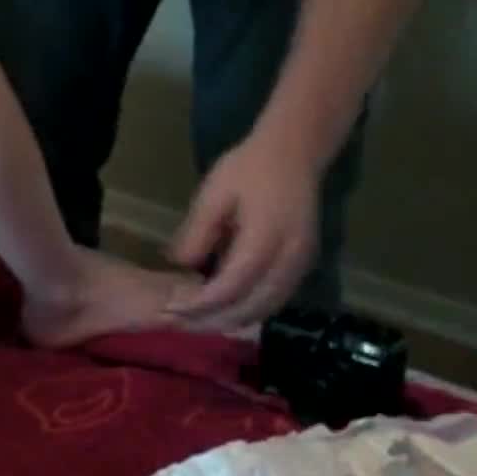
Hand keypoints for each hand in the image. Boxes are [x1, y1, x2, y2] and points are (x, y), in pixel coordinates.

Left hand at [164, 135, 320, 328]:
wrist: (295, 152)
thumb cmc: (249, 167)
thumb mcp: (214, 193)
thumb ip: (197, 232)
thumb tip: (180, 266)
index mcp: (266, 237)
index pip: (231, 286)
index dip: (201, 304)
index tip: (173, 308)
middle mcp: (290, 257)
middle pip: (251, 306)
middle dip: (213, 320)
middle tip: (180, 323)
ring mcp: (302, 264)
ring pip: (266, 309)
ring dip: (232, 321)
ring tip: (197, 322)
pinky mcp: (304, 266)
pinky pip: (276, 300)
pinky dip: (249, 312)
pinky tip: (224, 311)